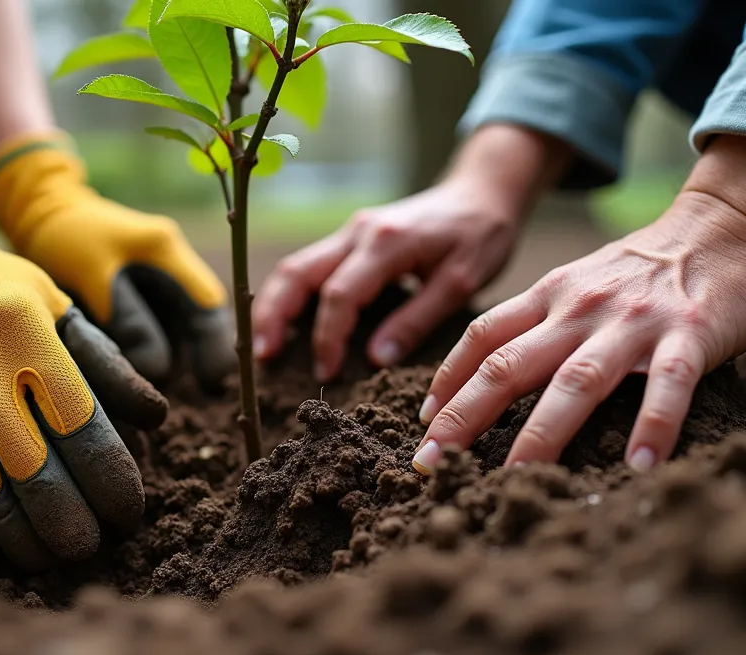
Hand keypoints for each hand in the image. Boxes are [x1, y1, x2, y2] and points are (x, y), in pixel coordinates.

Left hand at [0, 132, 233, 389]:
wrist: (37, 211)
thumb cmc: (63, 237)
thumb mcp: (93, 274)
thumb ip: (126, 318)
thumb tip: (157, 370)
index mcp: (166, 251)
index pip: (209, 304)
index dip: (217, 345)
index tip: (210, 383)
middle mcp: (170, 266)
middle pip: (198, 321)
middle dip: (191, 357)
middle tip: (168, 393)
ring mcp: (155, 280)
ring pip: (176, 330)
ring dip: (167, 358)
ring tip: (144, 387)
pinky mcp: (136, 293)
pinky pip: (152, 329)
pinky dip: (146, 352)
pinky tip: (130, 371)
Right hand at [0, 162, 165, 569]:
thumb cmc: (3, 294)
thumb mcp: (62, 311)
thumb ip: (109, 366)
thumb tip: (157, 420)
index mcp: (31, 332)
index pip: (80, 420)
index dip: (108, 475)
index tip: (128, 514)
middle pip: (30, 462)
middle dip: (66, 517)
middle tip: (87, 548)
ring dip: (14, 529)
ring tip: (43, 556)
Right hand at [252, 124, 568, 380]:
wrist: (483, 190)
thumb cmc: (481, 235)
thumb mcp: (463, 281)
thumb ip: (417, 320)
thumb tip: (375, 359)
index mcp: (386, 242)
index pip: (339, 295)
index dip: (327, 338)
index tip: (326, 373)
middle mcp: (358, 231)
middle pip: (296, 272)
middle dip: (274, 316)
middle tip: (263, 358)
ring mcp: (350, 231)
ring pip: (295, 266)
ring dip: (275, 306)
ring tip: (265, 346)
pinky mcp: (350, 237)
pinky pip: (310, 265)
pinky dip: (291, 295)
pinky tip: (287, 325)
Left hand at [414, 136, 745, 472]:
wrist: (731, 222)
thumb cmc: (651, 266)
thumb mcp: (582, 282)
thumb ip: (544, 322)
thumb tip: (497, 376)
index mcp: (552, 295)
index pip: (482, 337)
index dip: (447, 379)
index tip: (424, 423)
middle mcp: (581, 308)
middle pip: (509, 366)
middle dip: (464, 417)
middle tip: (431, 463)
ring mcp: (634, 322)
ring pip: (575, 382)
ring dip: (541, 435)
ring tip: (515, 482)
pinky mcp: (691, 334)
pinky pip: (668, 385)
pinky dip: (653, 425)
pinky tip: (640, 467)